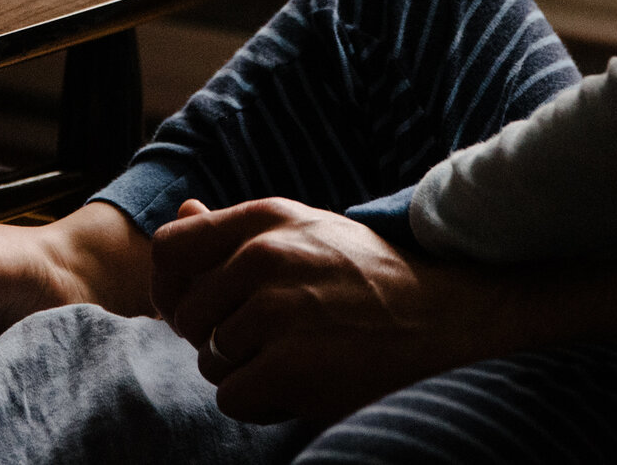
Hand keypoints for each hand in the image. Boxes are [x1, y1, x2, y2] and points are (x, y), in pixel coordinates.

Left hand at [151, 197, 519, 422]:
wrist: (445, 320)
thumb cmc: (369, 278)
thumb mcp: (305, 232)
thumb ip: (235, 229)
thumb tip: (180, 213)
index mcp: (265, 218)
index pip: (171, 250)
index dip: (171, 289)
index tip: (197, 310)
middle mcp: (265, 256)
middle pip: (189, 317)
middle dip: (219, 339)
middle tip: (272, 341)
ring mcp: (276, 311)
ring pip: (210, 362)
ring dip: (246, 373)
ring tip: (298, 358)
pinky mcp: (288, 364)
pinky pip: (232, 397)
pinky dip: (262, 403)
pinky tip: (301, 385)